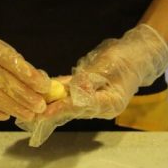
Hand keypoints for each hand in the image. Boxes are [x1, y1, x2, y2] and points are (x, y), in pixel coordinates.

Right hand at [0, 12, 49, 120]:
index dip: (28, 75)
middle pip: (1, 80)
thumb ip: (18, 64)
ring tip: (29, 114)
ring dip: (12, 107)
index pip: (10, 60)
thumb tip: (40, 84)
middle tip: (40, 106)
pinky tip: (6, 116)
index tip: (44, 86)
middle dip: (24, 95)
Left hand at [17, 24, 167, 145]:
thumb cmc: (127, 58)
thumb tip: (75, 89)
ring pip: (68, 103)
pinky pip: (70, 94)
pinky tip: (41, 91)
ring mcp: (95, 102)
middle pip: (72, 109)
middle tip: (29, 113)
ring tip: (29, 105)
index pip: (83, 106)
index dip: (62, 108)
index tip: (45, 111)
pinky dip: (56, 92)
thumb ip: (91, 78)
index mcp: (111, 103)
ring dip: (50, 103)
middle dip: (51, 110)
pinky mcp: (89, 94)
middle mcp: (101, 107)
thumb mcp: (110, 65)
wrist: (138, 54)